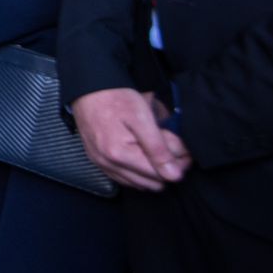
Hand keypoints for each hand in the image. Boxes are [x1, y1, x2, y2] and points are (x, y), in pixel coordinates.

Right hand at [71, 88, 190, 190]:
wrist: (88, 88)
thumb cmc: (116, 98)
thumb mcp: (142, 118)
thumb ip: (159, 148)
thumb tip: (175, 175)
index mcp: (120, 154)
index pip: (162, 175)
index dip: (178, 163)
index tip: (184, 149)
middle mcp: (109, 164)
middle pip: (152, 183)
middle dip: (167, 168)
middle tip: (171, 148)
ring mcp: (102, 165)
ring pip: (140, 185)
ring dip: (153, 172)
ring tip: (156, 150)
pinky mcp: (98, 162)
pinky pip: (125, 179)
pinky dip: (138, 173)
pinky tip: (140, 156)